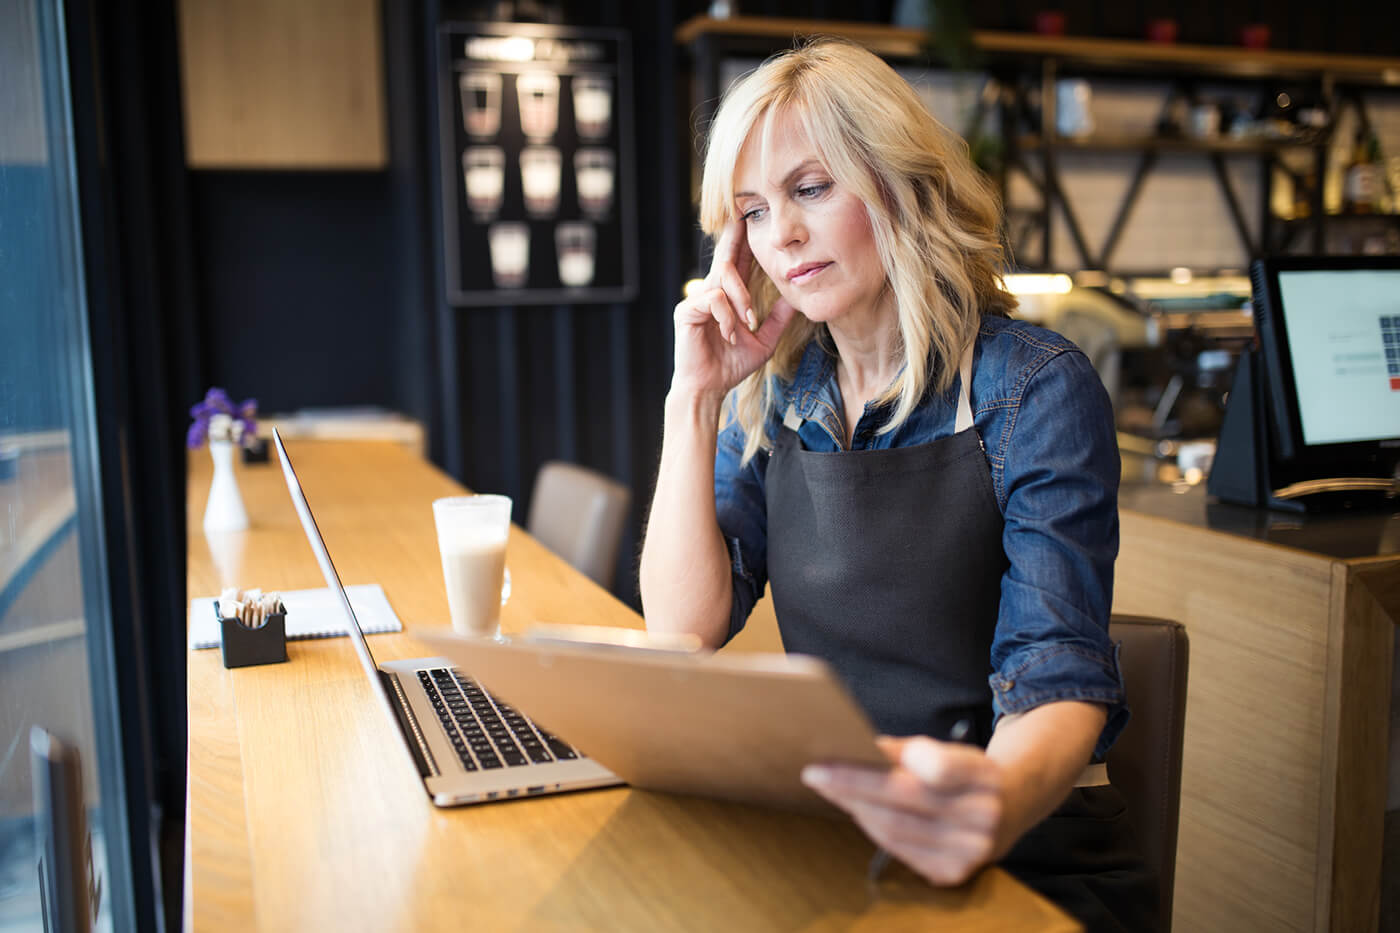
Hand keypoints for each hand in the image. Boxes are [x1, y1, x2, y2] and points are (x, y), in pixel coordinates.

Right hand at [671, 218, 797, 400]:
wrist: (709, 388)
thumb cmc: (731, 365)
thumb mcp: (764, 341)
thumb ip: (777, 319)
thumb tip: (796, 298)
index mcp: (727, 297)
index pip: (738, 262)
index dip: (744, 241)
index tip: (753, 218)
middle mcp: (710, 293)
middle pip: (725, 256)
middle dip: (735, 237)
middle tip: (744, 215)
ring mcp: (696, 300)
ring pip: (723, 279)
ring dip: (742, 299)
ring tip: (748, 322)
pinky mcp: (686, 311)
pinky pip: (713, 299)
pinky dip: (727, 316)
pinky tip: (730, 334)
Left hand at [802, 736, 1004, 885]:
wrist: (1010, 808)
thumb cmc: (965, 774)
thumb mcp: (947, 749)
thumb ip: (907, 750)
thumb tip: (859, 748)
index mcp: (984, 775)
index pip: (934, 766)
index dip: (891, 760)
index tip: (844, 752)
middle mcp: (984, 816)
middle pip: (902, 799)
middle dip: (851, 785)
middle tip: (815, 772)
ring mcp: (971, 850)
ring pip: (895, 829)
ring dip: (855, 807)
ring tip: (830, 789)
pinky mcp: (954, 873)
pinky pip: (898, 850)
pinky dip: (873, 828)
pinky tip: (857, 811)